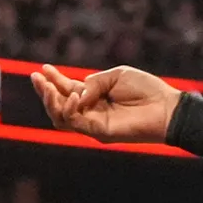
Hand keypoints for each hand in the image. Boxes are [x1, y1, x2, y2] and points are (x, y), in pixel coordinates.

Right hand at [35, 63, 178, 146]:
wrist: (165, 107)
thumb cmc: (145, 89)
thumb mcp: (115, 75)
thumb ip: (93, 82)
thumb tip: (76, 93)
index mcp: (93, 96)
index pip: (66, 90)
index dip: (52, 81)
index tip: (41, 69)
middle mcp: (90, 111)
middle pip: (58, 105)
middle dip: (45, 91)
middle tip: (37, 78)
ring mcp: (93, 124)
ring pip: (61, 118)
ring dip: (51, 102)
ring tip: (48, 87)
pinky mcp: (99, 132)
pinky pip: (76, 123)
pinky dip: (70, 109)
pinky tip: (74, 97)